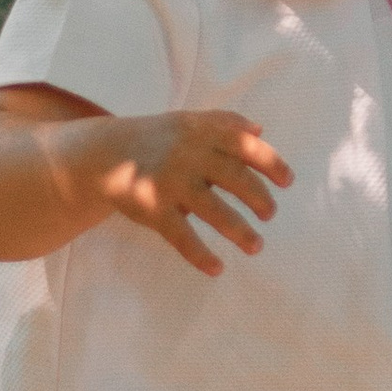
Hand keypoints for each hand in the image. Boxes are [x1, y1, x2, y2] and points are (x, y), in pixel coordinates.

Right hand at [98, 110, 292, 274]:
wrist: (104, 154)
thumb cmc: (157, 139)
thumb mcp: (188, 122)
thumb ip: (223, 123)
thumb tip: (260, 131)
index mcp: (200, 132)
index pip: (244, 145)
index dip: (270, 163)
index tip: (287, 182)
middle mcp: (188, 155)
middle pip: (235, 178)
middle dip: (258, 198)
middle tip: (270, 214)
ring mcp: (169, 182)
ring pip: (214, 211)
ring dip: (240, 231)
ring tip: (256, 246)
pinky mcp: (152, 209)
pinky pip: (181, 237)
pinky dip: (201, 256)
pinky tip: (217, 269)